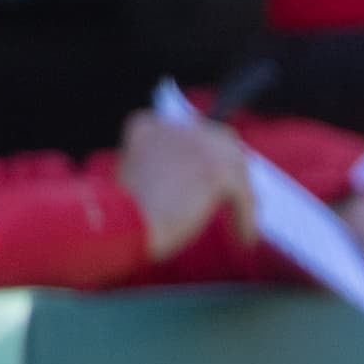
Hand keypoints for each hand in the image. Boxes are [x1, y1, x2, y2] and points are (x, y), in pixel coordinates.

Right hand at [114, 112, 252, 261]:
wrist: (119, 228)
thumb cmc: (119, 215)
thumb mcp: (132, 177)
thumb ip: (160, 166)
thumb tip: (192, 175)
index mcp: (149, 125)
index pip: (191, 132)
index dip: (207, 154)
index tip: (213, 176)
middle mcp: (175, 127)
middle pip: (221, 141)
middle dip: (232, 167)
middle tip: (239, 193)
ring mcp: (198, 144)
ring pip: (236, 166)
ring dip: (242, 194)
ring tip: (243, 219)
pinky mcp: (215, 169)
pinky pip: (242, 193)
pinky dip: (244, 216)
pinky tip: (244, 238)